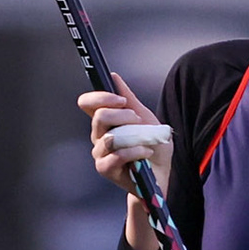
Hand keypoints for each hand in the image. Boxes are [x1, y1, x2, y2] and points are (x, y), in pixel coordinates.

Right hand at [77, 75, 172, 249]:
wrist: (162, 173)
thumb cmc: (152, 145)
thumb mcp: (145, 117)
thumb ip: (130, 99)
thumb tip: (113, 76)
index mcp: (105, 121)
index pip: (87, 103)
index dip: (100, 96)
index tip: (120, 99)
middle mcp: (98, 136)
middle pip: (99, 116)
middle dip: (122, 115)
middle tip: (138, 120)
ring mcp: (101, 154)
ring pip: (108, 137)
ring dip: (131, 135)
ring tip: (145, 139)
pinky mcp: (106, 169)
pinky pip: (115, 156)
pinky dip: (134, 151)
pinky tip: (145, 152)